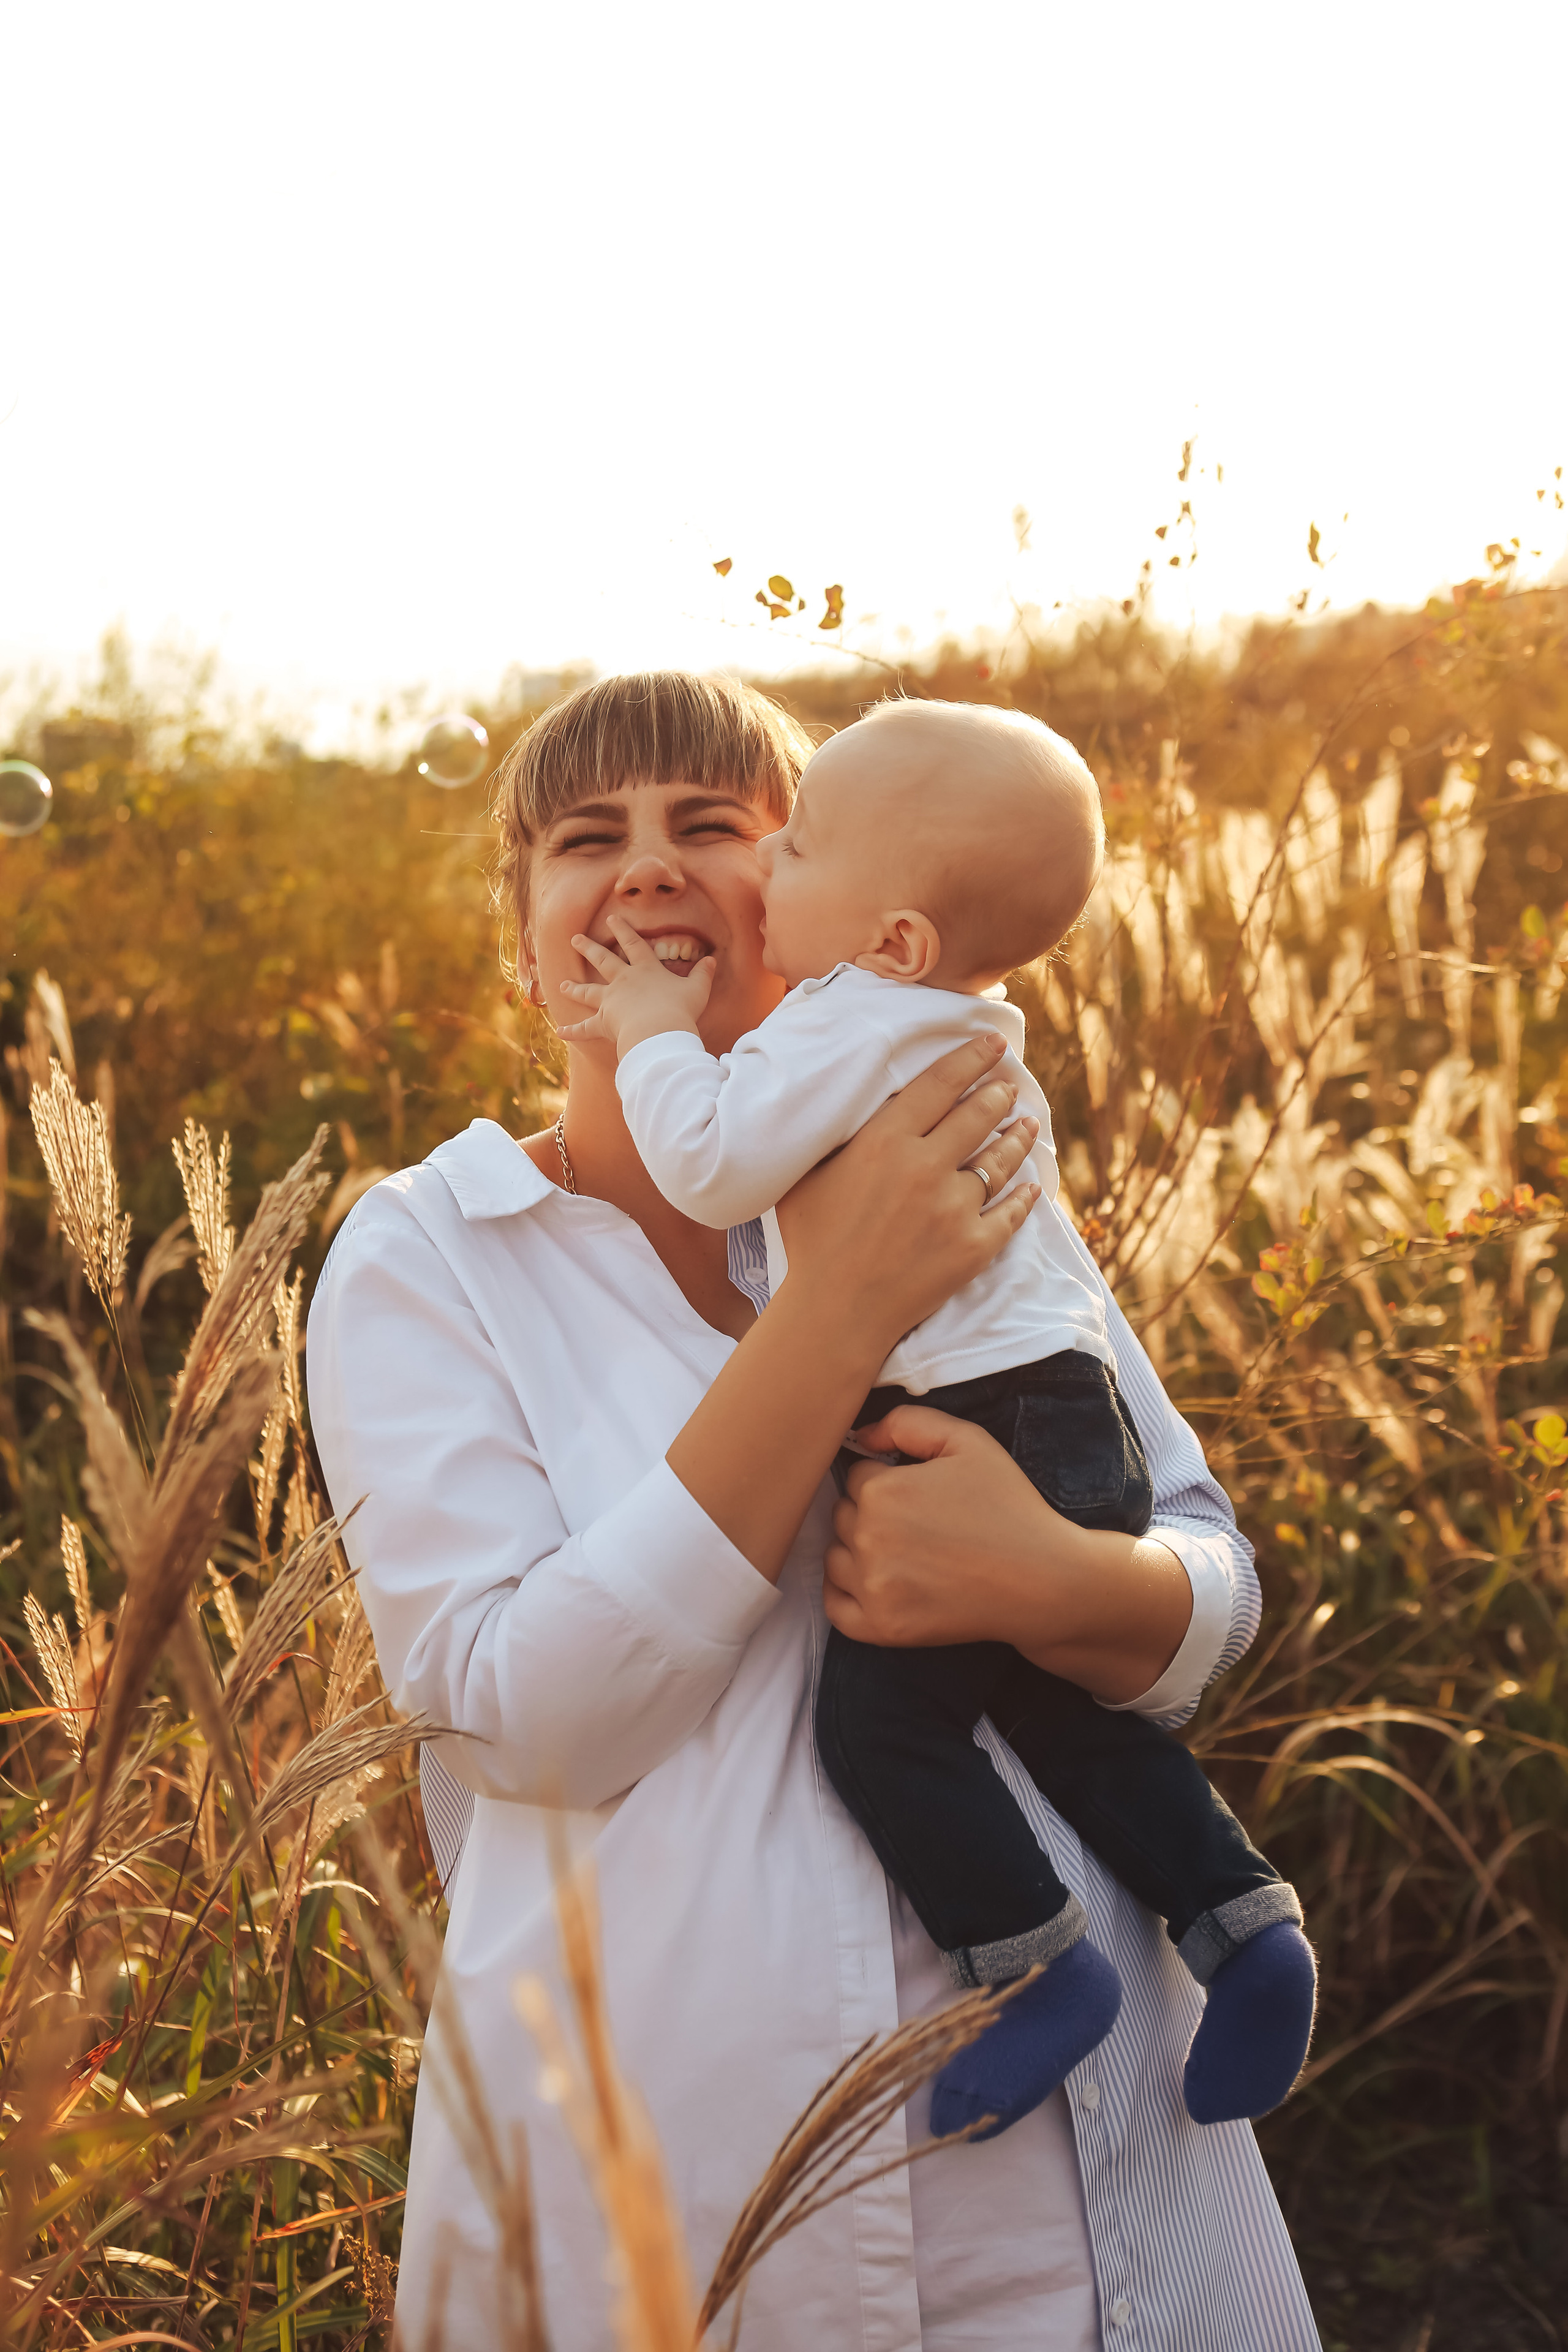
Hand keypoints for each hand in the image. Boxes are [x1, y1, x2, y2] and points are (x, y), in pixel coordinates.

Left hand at [557, 911, 715, 1054]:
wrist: (659, 1030)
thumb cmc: (680, 1009)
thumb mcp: (698, 989)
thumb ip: (704, 974)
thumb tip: (712, 960)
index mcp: (645, 970)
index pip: (633, 944)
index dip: (623, 929)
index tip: (612, 918)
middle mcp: (624, 981)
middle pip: (603, 960)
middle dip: (589, 948)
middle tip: (575, 939)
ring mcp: (611, 1001)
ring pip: (588, 991)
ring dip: (575, 987)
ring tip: (562, 984)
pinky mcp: (604, 1023)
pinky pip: (585, 1028)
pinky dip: (573, 1031)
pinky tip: (560, 1031)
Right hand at [773, 1033, 1041, 1357]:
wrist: (835, 1312)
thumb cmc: (812, 1241)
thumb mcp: (809, 1175)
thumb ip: (834, 1137)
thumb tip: (845, 1102)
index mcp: (884, 1141)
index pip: (940, 1083)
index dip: (971, 1057)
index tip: (992, 1042)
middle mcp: (926, 1167)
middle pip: (978, 1114)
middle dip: (998, 1092)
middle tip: (1009, 1082)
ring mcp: (955, 1208)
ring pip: (1000, 1159)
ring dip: (1018, 1137)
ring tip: (1028, 1123)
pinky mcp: (974, 1247)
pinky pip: (1011, 1212)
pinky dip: (1024, 1195)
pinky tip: (1031, 1184)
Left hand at [824, 1402, 1193, 1700]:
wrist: (1042, 1580)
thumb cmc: (1008, 1506)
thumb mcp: (968, 1441)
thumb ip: (907, 1422)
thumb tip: (859, 1436)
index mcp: (881, 1490)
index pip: (856, 1475)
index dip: (887, 1478)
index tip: (920, 1493)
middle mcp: (868, 1538)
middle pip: (843, 1514)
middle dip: (872, 1512)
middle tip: (919, 1523)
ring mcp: (872, 1587)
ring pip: (835, 1557)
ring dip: (858, 1551)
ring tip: (906, 1553)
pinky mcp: (881, 1627)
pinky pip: (835, 1606)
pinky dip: (847, 1593)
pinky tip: (877, 1582)